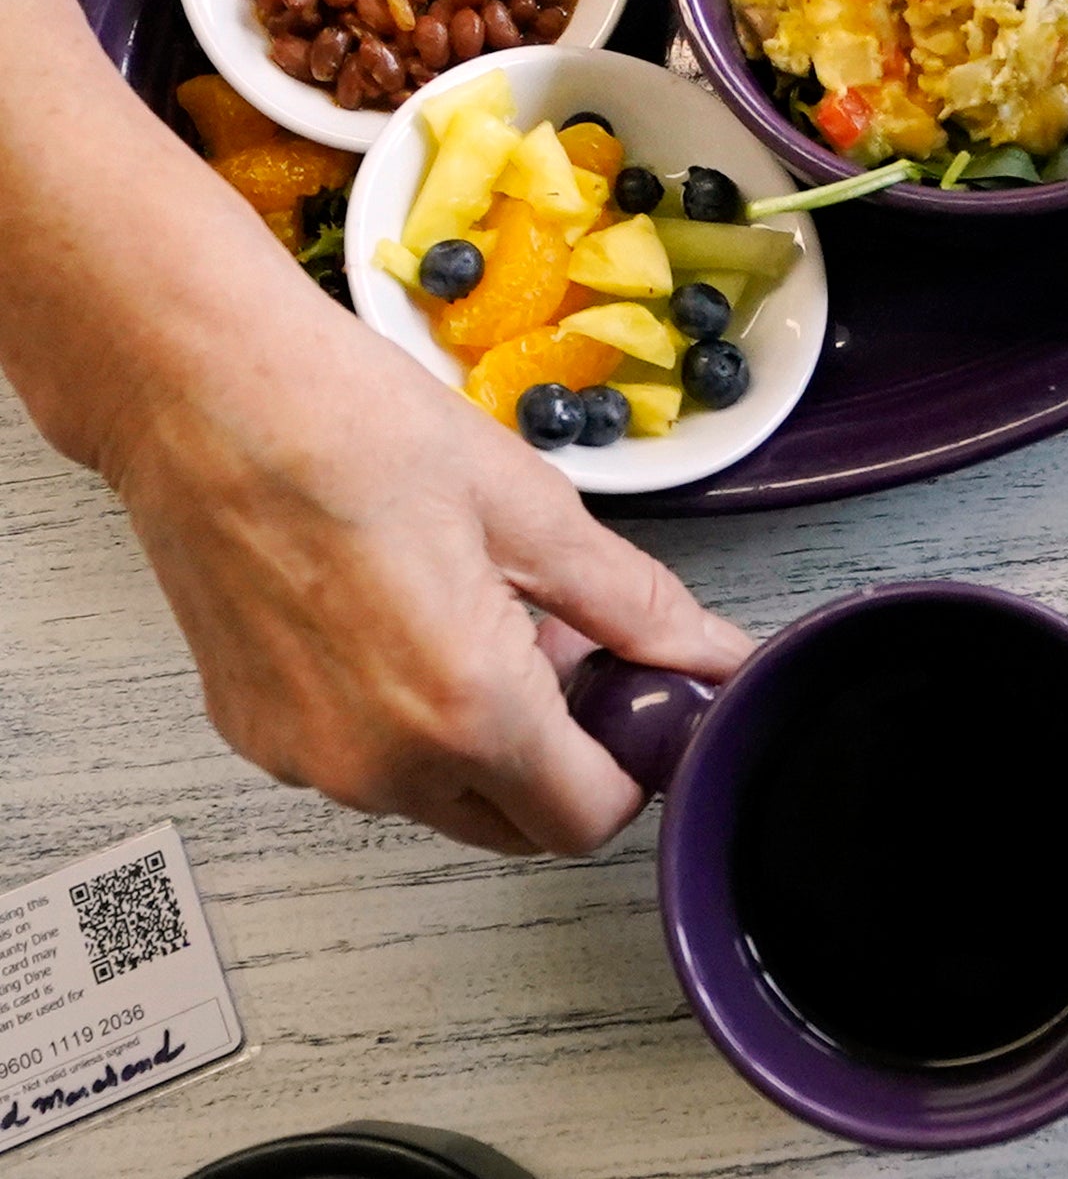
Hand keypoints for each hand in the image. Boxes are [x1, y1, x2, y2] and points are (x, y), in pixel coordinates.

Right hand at [87, 231, 748, 855]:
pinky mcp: (256, 736)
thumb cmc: (354, 429)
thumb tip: (714, 654)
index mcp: (464, 710)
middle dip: (566, 757)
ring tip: (487, 615)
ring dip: (488, 741)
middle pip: (517, 824)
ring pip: (441, 797)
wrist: (201, 394)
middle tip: (571, 647)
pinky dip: (409, 723)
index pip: (589, 818)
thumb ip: (638, 606)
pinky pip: (369, 764)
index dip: (636, 765)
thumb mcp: (534, 511)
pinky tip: (410, 622)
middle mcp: (378, 762)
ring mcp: (306, 759)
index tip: (647, 700)